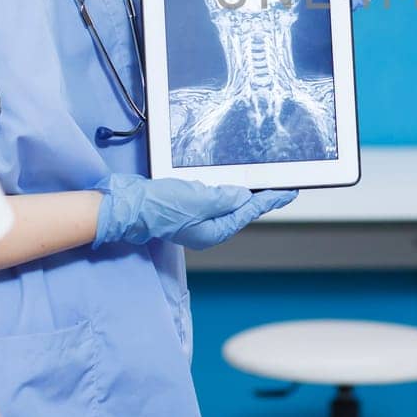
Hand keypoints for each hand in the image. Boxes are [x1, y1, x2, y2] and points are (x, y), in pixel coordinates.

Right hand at [93, 174, 297, 250]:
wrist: (128, 206)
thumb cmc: (159, 206)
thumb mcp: (198, 199)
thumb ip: (224, 199)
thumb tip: (243, 197)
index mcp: (214, 230)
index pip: (249, 212)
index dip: (270, 200)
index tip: (288, 192)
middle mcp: (207, 228)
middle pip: (241, 211)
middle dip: (261, 200)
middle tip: (280, 190)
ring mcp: (196, 219)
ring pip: (227, 206)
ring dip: (244, 196)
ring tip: (261, 187)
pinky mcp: (185, 209)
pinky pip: (212, 201)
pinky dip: (224, 193)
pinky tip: (226, 186)